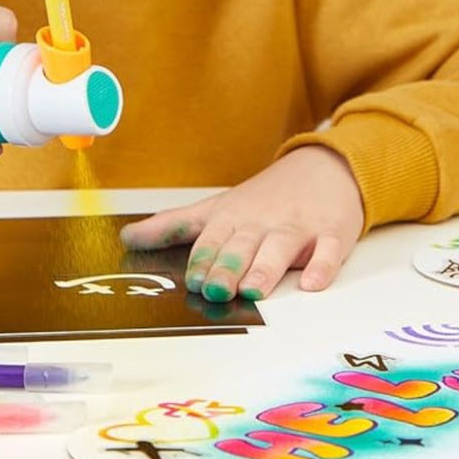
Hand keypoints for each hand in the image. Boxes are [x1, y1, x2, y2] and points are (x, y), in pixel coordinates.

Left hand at [120, 146, 364, 300]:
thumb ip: (174, 225)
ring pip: (281, 247)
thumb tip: (126, 238)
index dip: (202, 260)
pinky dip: (322, 266)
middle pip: (243, 245)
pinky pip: (329, 251)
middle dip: (228, 267)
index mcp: (234, 217)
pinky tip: (313, 282)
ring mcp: (299, 227)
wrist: (325, 168)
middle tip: (216, 290)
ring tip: (254, 290)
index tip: (192, 280)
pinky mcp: (332, 232)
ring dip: (267, 268)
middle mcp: (263, 222)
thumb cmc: (266, 197)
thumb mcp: (218, 207)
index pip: (213, 239)